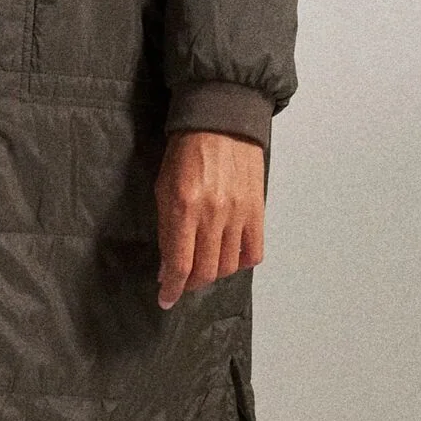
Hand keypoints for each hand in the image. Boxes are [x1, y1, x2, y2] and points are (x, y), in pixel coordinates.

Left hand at [155, 130, 264, 308]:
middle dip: (190, 284)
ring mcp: (238, 213)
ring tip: (203, 267)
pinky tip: (228, 256)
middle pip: (205, 271)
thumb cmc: (186, 151)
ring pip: (228, 266)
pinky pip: (253, 253)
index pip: (179, 264)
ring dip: (212, 274)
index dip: (172, 288)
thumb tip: (167, 266)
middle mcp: (213, 214)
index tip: (165, 299)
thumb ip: (166, 229)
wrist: (221, 122)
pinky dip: (240, 262)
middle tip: (182, 282)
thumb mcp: (163, 187)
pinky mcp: (257, 210)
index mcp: (184, 207)